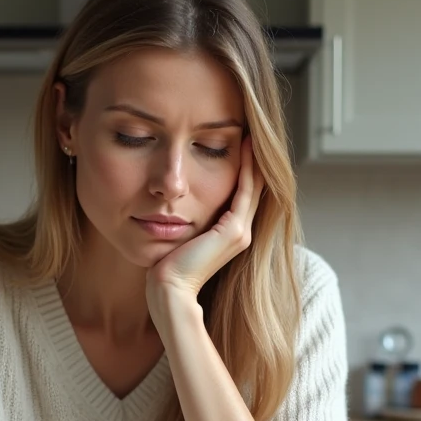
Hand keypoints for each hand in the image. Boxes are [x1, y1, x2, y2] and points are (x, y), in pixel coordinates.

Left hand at [146, 135, 263, 310]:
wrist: (168, 290)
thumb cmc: (166, 267)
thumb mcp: (179, 236)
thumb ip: (186, 221)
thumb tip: (173, 205)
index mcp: (230, 235)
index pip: (243, 194)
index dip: (243, 168)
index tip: (239, 140)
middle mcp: (241, 233)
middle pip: (254, 188)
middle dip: (252, 159)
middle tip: (250, 130)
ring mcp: (241, 233)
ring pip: (254, 186)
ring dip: (253, 158)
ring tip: (250, 132)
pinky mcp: (233, 231)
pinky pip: (245, 190)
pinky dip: (246, 167)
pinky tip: (244, 145)